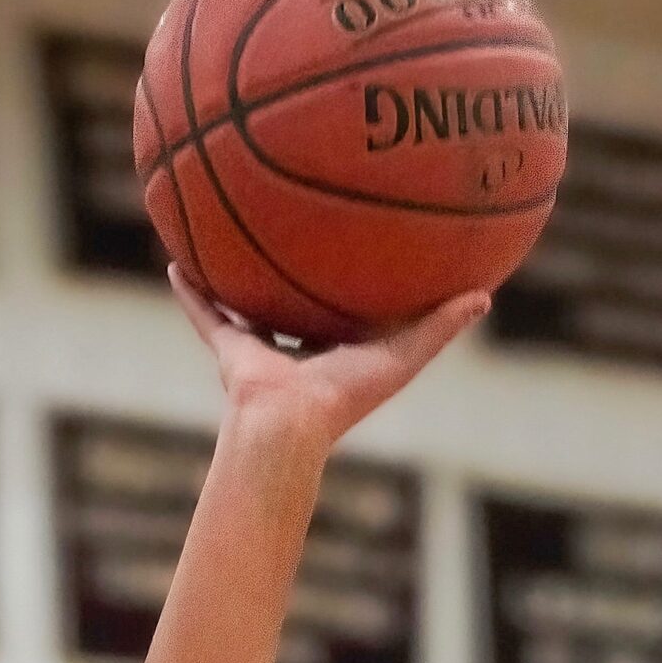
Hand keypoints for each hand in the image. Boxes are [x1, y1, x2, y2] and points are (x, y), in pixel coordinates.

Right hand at [168, 265, 488, 458]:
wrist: (289, 425)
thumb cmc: (348, 397)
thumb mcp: (403, 355)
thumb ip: (440, 328)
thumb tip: (485, 295)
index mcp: (337, 356)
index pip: (349, 317)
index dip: (356, 291)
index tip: (360, 259)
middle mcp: (297, 353)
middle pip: (297, 307)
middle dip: (297, 281)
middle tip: (297, 238)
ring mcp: (261, 353)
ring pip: (248, 308)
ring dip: (239, 280)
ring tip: (228, 239)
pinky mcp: (230, 351)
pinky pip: (206, 314)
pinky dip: (192, 292)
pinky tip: (176, 259)